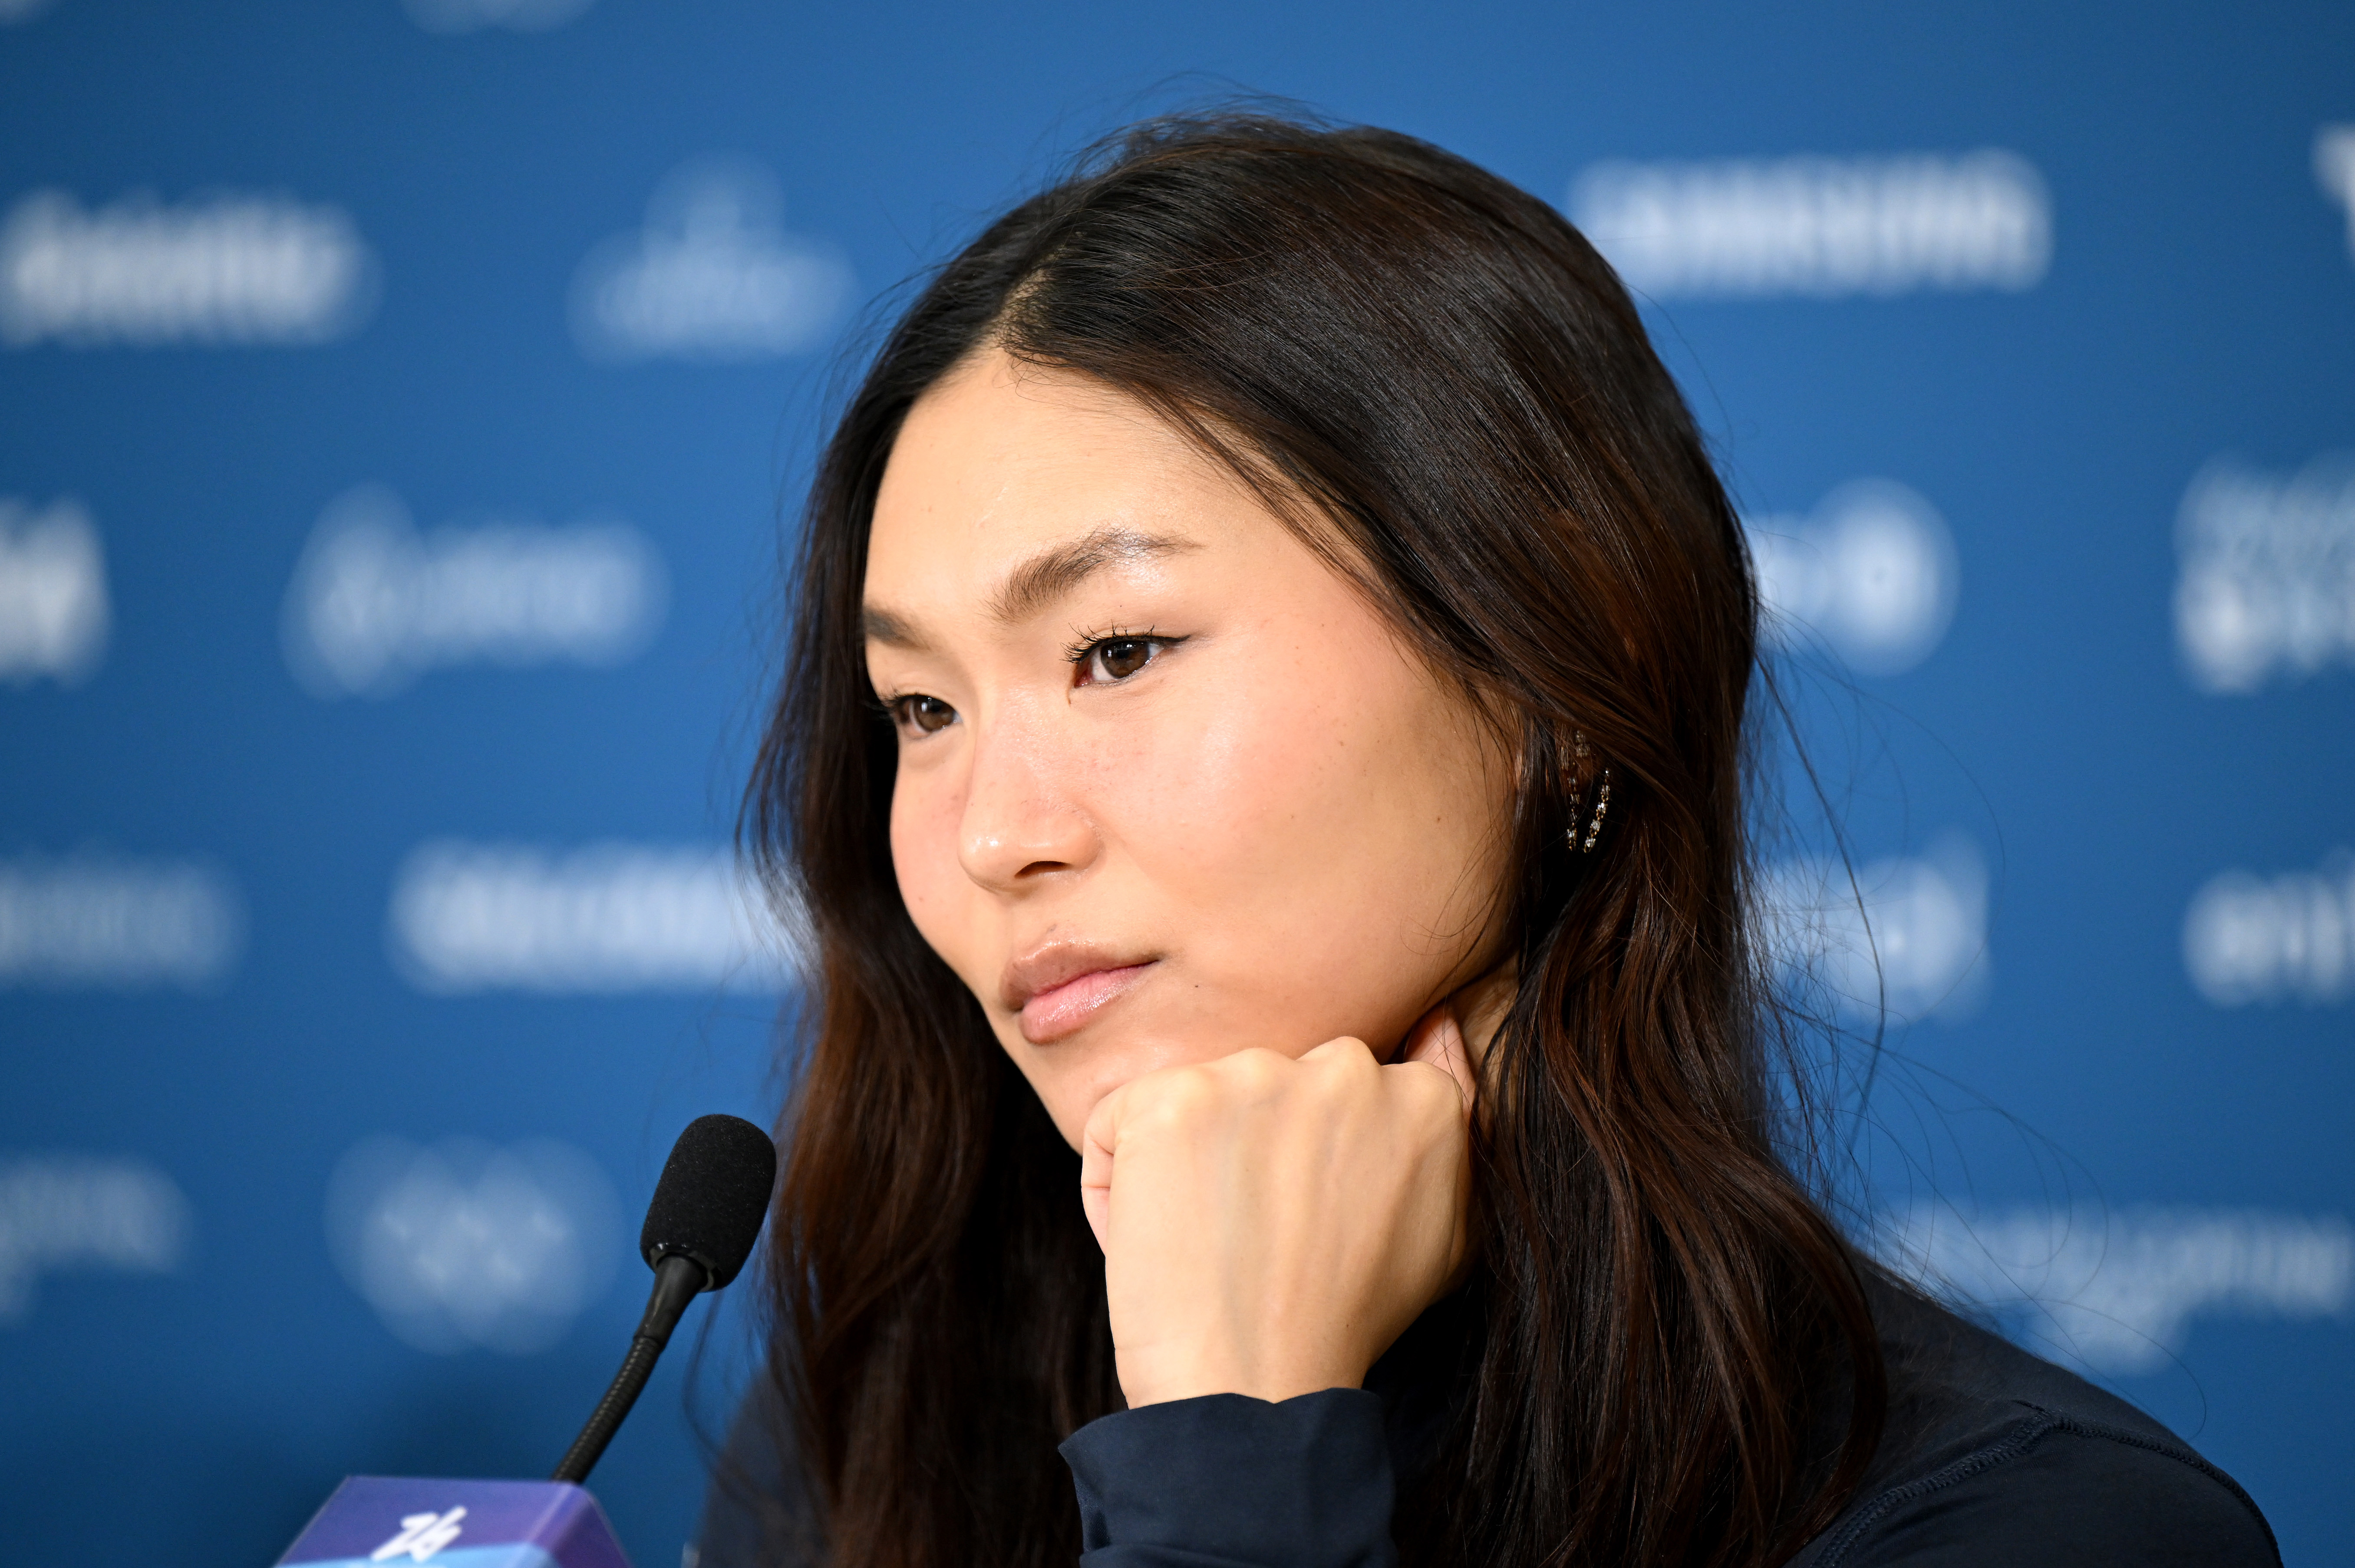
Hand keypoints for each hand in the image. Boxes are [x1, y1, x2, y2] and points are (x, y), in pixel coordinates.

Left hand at [1078, 1007, 1475, 1407]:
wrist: (1257, 1387)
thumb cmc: (1346, 1322)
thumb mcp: (1446, 1232)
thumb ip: (1451, 1129)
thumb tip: (1436, 1026)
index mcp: (1419, 1093)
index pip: (1333, 1094)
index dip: (1307, 1169)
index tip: (1307, 1227)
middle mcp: (1345, 1067)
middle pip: (1265, 1090)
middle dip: (1249, 1153)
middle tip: (1257, 1238)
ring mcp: (1256, 1076)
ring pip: (1193, 1104)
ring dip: (1185, 1168)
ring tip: (1209, 1243)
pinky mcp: (1172, 1099)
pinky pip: (1116, 1124)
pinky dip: (1117, 1184)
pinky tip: (1158, 1239)